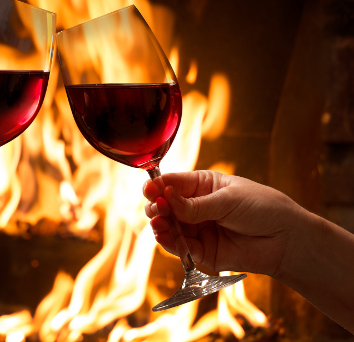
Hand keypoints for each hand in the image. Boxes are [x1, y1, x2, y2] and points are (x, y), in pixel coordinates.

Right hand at [143, 170, 306, 276]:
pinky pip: (180, 247)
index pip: (173, 183)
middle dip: (156, 206)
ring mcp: (198, 229)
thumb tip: (165, 197)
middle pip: (166, 206)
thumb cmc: (264, 209)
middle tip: (156, 208)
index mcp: (203, 186)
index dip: (158, 186)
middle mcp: (197, 207)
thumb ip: (195, 204)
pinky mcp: (203, 252)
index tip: (148, 189)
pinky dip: (169, 242)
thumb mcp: (228, 199)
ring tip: (158, 223)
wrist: (288, 240)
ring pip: (169, 227)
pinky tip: (163, 235)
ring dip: (160, 225)